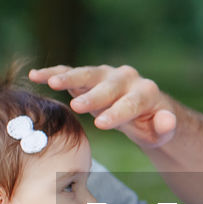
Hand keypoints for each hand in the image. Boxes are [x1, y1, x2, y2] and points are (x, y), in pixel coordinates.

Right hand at [30, 64, 177, 148]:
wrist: (141, 109)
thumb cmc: (151, 125)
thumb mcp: (162, 131)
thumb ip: (166, 126)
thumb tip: (167, 118)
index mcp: (145, 92)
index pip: (130, 103)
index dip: (117, 114)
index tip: (101, 125)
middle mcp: (125, 78)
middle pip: (107, 86)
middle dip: (92, 97)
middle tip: (77, 107)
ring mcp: (105, 75)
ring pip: (86, 74)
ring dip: (68, 77)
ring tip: (50, 82)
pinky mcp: (88, 77)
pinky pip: (69, 72)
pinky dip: (53, 72)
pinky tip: (35, 75)